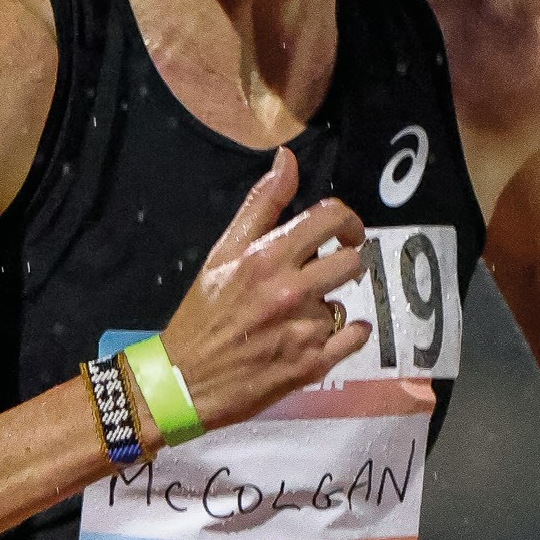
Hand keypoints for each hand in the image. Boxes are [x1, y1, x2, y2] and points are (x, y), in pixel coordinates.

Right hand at [156, 146, 371, 430]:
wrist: (185, 381)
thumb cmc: (203, 312)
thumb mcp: (222, 251)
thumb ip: (261, 204)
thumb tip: (287, 158)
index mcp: (266, 257)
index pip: (330, 218)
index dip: (347, 220)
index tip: (344, 232)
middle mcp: (290, 291)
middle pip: (351, 261)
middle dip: (342, 263)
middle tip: (322, 274)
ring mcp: (304, 330)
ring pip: (344, 302)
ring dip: (329, 305)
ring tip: (301, 313)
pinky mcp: (313, 365)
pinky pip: (354, 338)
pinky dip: (345, 335)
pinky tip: (319, 335)